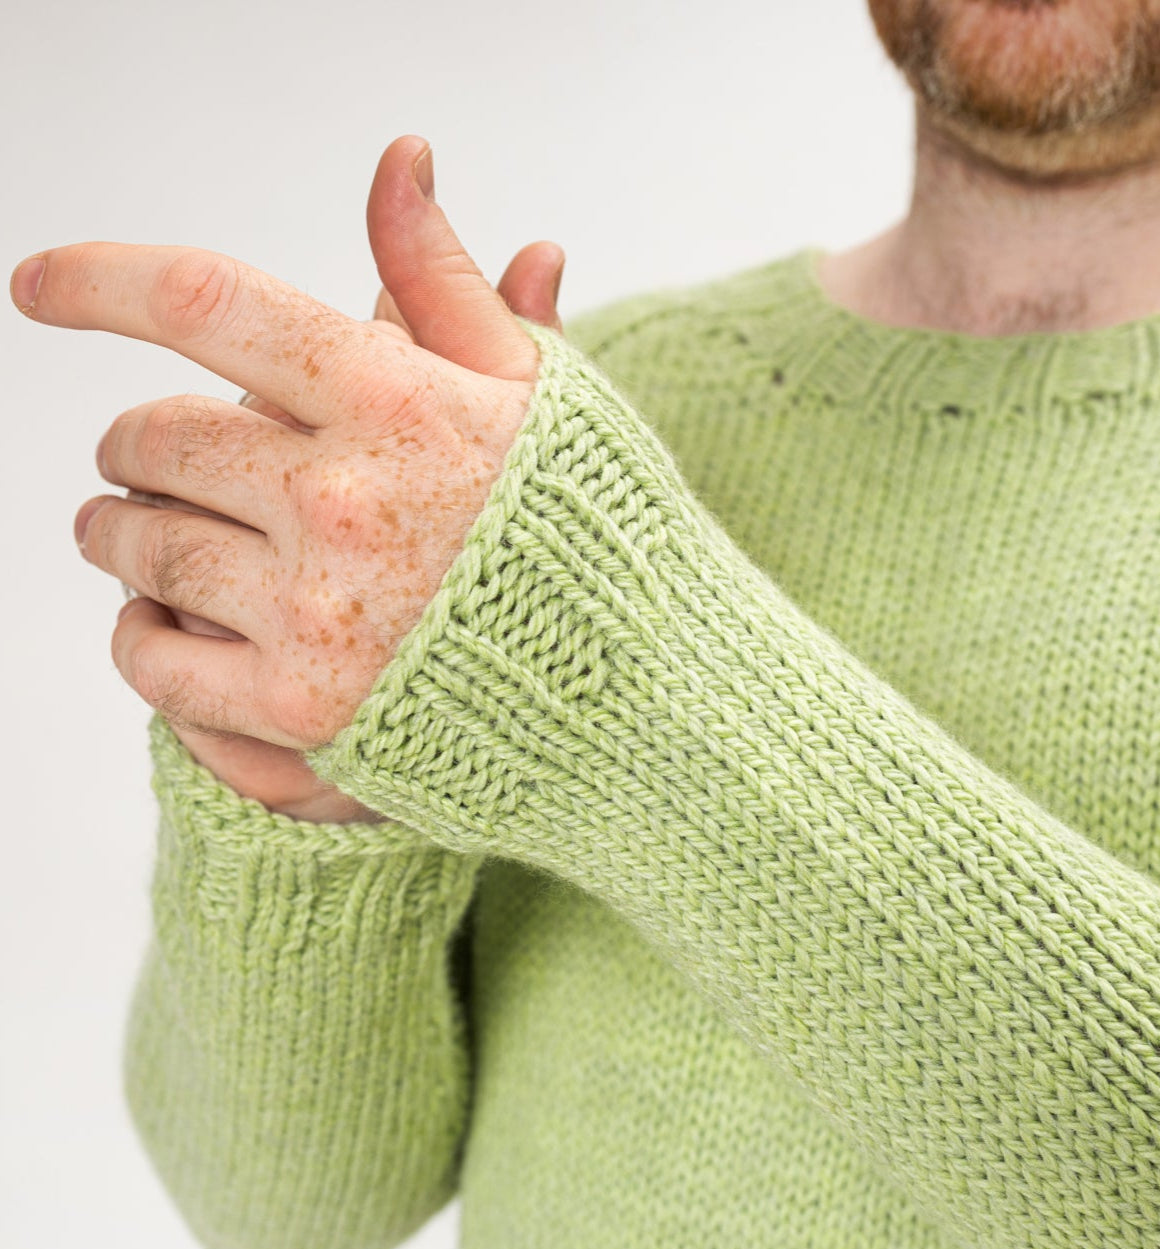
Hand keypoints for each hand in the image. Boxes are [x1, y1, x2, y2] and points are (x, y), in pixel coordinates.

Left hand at [15, 135, 561, 821]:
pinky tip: (165, 619)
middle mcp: (346, 504)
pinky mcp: (300, 716)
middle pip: (151, 437)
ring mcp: (319, 617)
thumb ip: (444, 281)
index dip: (101, 279)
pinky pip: (147, 659)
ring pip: (136, 545)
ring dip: (121, 530)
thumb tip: (399, 158)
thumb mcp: (534, 395)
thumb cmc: (583, 530)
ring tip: (142, 532)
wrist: (638, 695)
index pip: (208, 303)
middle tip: (147, 456)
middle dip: (136, 441)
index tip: (40, 284)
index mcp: (401, 404)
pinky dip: (140, 632)